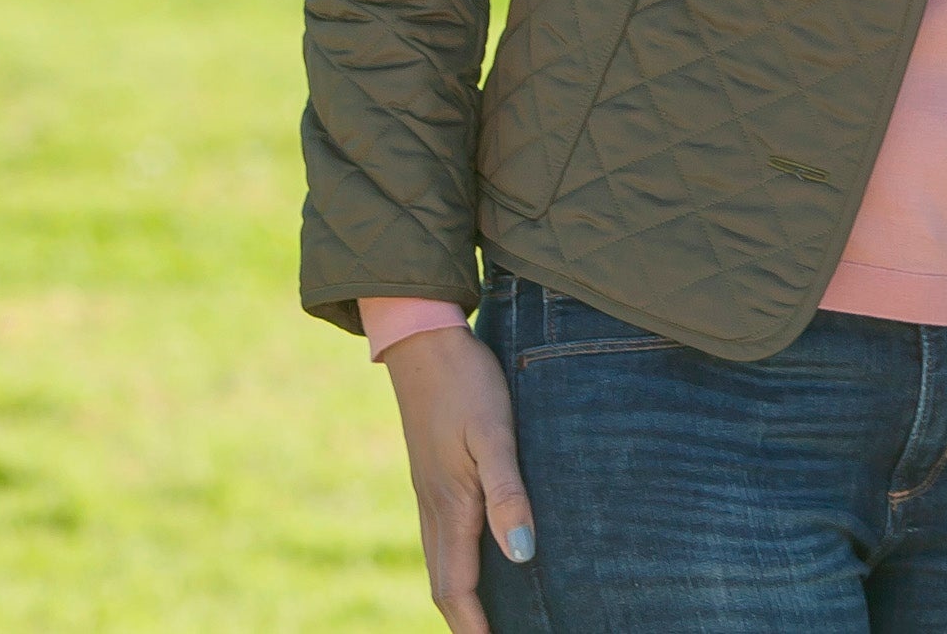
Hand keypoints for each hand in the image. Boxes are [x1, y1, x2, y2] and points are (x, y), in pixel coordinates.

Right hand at [381, 323, 536, 633]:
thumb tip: (522, 555)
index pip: (457, 587)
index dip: (475, 626)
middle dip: (464, 620)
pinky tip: (475, 556)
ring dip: (457, 595)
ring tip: (485, 617)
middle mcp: (433, 506)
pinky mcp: (432, 474)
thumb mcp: (495, 434)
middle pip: (443, 583)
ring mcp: (428, 491)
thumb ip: (508, 493)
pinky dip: (454, 564)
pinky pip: (439, 536)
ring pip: (438, 561)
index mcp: (450, 505)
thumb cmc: (467, 383)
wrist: (424, 341)